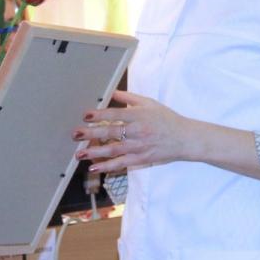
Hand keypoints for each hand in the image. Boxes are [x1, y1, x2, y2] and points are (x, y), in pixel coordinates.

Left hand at [72, 90, 200, 172]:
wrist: (184, 139)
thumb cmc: (166, 119)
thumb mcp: (149, 103)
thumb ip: (129, 97)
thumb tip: (111, 93)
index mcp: (140, 115)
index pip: (116, 115)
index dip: (100, 115)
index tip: (86, 116)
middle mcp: (138, 131)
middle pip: (111, 133)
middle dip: (91, 134)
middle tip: (76, 134)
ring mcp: (139, 147)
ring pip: (114, 150)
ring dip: (95, 152)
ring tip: (79, 153)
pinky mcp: (141, 159)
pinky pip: (121, 163)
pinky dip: (107, 166)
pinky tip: (94, 166)